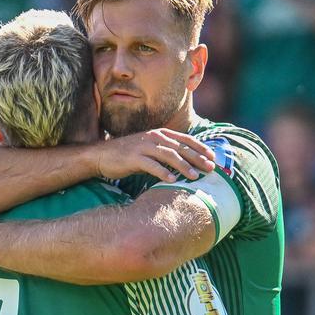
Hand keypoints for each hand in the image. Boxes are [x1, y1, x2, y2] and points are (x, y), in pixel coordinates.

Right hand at [90, 129, 215, 181]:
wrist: (102, 155)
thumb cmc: (128, 155)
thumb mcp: (150, 149)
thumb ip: (165, 152)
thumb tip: (185, 162)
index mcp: (160, 134)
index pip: (185, 139)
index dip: (200, 148)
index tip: (213, 157)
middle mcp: (153, 137)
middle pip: (180, 147)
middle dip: (197, 158)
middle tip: (210, 168)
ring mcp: (143, 146)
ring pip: (168, 155)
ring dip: (183, 166)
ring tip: (195, 177)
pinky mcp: (134, 157)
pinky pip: (151, 165)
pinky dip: (163, 172)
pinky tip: (172, 180)